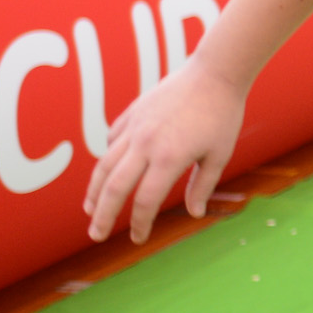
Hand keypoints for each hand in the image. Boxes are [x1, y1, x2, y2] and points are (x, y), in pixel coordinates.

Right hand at [85, 61, 246, 243]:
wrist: (214, 73)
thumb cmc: (222, 115)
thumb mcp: (219, 155)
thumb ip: (203, 185)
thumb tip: (194, 213)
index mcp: (168, 158)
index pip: (145, 200)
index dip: (140, 223)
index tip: (138, 239)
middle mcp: (145, 143)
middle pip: (114, 187)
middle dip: (103, 215)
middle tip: (95, 235)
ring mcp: (135, 126)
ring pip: (105, 163)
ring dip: (95, 190)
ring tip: (90, 209)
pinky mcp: (132, 113)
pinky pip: (113, 139)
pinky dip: (107, 158)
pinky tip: (106, 172)